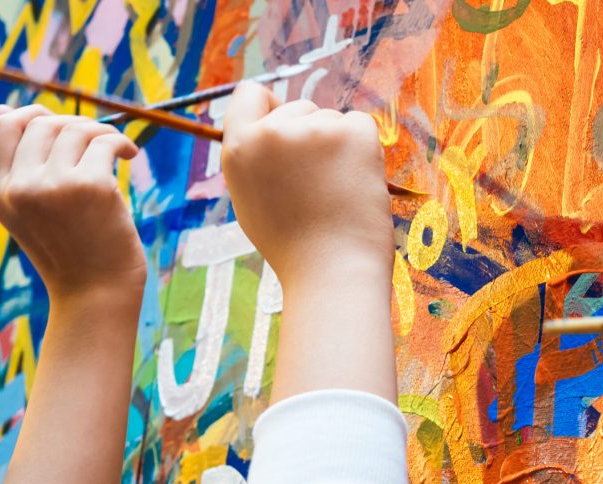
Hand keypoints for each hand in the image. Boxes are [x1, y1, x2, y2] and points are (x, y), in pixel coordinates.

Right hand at [0, 105, 144, 298]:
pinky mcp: (90, 186)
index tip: (58, 122)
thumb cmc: (70, 249)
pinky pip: (105, 141)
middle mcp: (20, 188)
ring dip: (101, 132)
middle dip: (73, 124)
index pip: (1, 129)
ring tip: (115, 149)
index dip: (29, 115)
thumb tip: (1, 108)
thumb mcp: (30, 210)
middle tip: (96, 141)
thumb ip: (17, 166)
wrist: (96, 291)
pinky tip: (128, 155)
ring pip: (75, 128)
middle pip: (41, 123)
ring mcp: (53, 186)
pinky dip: (120, 142)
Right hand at [221, 83, 391, 282]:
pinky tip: (356, 181)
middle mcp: (272, 132)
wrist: (333, 270)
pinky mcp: (353, 133)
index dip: (269, 108)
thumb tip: (272, 127)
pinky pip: (361, 124)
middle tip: (316, 183)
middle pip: (298, 106)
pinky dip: (363, 147)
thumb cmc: (294, 245)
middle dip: (310, 133)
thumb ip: (256, 158)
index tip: (285, 128)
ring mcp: (315, 129)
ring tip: (336, 190)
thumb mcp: (251, 198)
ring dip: (338, 144)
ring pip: (332, 118)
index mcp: (239, 147)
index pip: (249, 94)